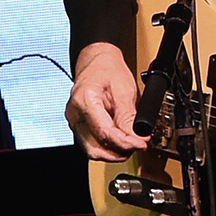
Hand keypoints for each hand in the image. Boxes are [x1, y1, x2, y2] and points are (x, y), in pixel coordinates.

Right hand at [66, 43, 148, 160]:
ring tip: (130, 146)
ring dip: (113, 153)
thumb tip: (137, 136)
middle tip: (137, 146)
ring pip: (92, 150)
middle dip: (118, 152)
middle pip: (95, 146)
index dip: (125, 142)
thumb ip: (129, 116)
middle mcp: (74, 113)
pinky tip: (120, 143)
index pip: (104, 132)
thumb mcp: (123, 89)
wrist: (96, 62)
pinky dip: (107, 147)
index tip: (141, 144)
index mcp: (85, 100)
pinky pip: (91, 144)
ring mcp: (74, 121)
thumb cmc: (107, 70)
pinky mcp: (78, 126)